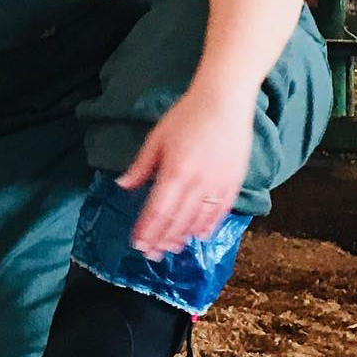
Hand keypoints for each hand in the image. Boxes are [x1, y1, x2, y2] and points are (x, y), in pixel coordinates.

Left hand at [116, 88, 252, 260]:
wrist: (224, 102)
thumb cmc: (187, 116)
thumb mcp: (157, 138)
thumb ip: (141, 166)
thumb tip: (122, 185)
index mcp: (175, 172)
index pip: (157, 210)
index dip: (147, 230)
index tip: (137, 243)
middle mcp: (198, 184)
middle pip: (177, 220)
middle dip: (161, 239)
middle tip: (150, 254)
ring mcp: (218, 185)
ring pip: (198, 220)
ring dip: (182, 236)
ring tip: (170, 248)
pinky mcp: (234, 183)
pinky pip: (221, 211)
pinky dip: (208, 225)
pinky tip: (198, 234)